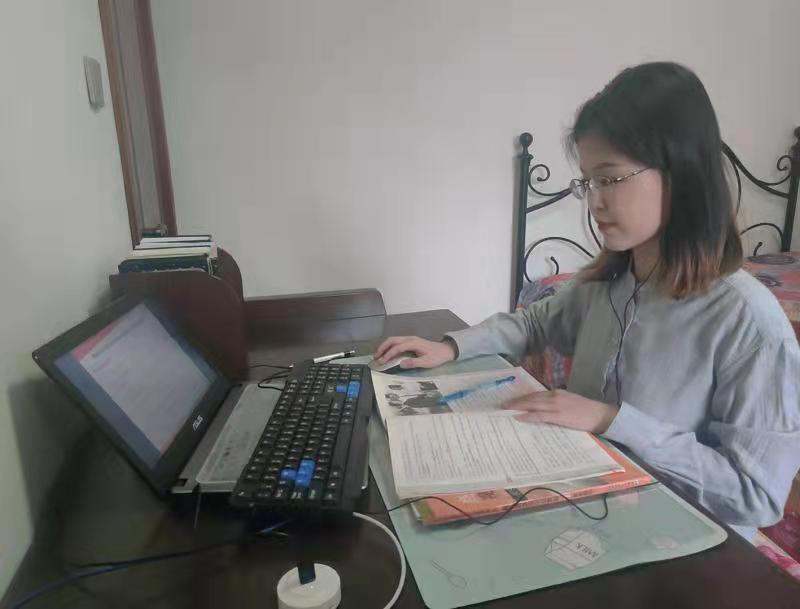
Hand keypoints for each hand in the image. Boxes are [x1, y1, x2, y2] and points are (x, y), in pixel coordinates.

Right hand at [373, 336, 456, 369]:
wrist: (445, 350)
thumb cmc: (436, 357)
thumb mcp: (427, 362)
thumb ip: (414, 363)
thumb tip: (401, 364)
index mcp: (413, 343)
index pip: (397, 347)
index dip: (388, 354)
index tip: (382, 362)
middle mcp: (410, 339)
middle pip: (392, 340)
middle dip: (382, 348)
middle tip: (375, 357)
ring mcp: (410, 339)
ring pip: (393, 339)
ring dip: (385, 346)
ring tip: (378, 355)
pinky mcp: (410, 341)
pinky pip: (397, 341)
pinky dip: (389, 346)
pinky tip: (387, 352)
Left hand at [502, 389, 618, 433]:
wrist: (600, 415)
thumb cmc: (586, 410)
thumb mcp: (569, 402)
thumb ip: (556, 404)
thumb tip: (541, 409)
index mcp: (557, 392)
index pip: (535, 394)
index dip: (523, 398)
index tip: (512, 400)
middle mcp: (554, 396)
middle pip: (531, 398)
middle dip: (516, 401)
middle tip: (503, 405)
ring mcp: (556, 406)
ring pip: (533, 405)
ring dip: (518, 407)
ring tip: (507, 410)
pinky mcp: (559, 416)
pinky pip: (540, 415)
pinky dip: (529, 416)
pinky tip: (519, 417)